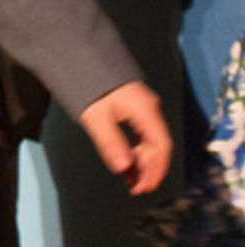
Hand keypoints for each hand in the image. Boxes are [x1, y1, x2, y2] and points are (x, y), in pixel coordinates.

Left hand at [78, 80, 171, 195]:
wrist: (84, 57)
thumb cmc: (90, 85)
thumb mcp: (96, 117)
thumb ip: (111, 143)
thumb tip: (123, 168)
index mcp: (145, 110)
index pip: (161, 146)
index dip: (154, 170)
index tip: (142, 188)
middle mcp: (149, 108)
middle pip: (159, 145)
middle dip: (150, 169)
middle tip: (136, 188)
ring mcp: (144, 107)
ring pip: (152, 140)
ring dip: (143, 162)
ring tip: (130, 180)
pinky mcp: (136, 107)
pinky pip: (144, 133)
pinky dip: (138, 150)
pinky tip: (127, 162)